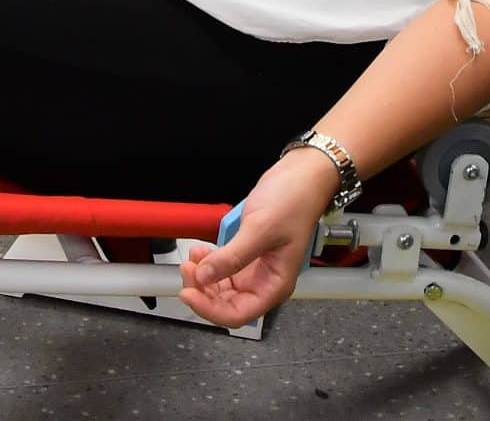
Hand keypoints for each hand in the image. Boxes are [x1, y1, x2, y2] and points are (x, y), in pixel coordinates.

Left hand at [176, 147, 339, 328]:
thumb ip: (232, 256)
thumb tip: (203, 277)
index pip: (238, 314)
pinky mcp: (246, 253)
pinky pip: (222, 268)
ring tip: (192, 257)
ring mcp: (254, 268)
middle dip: (203, 291)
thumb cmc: (294, 202)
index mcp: (275, 284)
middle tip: (187, 269)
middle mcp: (265, 282)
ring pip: (221, 288)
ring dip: (203, 277)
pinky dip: (208, 263)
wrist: (302, 175)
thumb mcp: (260, 229)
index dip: (210, 310)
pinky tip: (200, 250)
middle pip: (226, 303)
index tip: (189, 292)